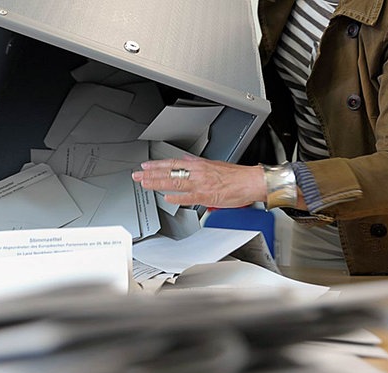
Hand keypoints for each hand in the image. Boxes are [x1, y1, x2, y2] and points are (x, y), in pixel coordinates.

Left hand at [131, 156, 265, 207]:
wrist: (250, 181)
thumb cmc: (235, 175)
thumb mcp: (213, 164)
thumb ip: (197, 162)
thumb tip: (186, 159)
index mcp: (198, 165)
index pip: (172, 163)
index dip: (156, 165)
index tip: (145, 166)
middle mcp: (197, 173)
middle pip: (169, 173)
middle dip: (151, 174)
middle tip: (137, 175)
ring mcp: (201, 185)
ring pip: (175, 183)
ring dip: (158, 183)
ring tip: (145, 184)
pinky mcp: (207, 196)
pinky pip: (189, 197)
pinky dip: (177, 197)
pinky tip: (166, 198)